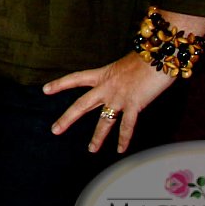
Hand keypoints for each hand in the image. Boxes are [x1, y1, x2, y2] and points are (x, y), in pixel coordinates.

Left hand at [45, 53, 176, 153]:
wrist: (159, 55)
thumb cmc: (145, 58)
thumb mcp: (124, 65)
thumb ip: (118, 77)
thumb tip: (120, 85)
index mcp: (102, 74)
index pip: (75, 78)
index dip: (60, 84)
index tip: (45, 90)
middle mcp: (106, 87)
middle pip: (81, 105)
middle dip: (67, 119)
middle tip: (55, 130)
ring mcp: (119, 97)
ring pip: (103, 121)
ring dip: (97, 137)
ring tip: (91, 150)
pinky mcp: (134, 104)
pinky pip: (126, 126)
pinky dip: (123, 139)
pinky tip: (120, 150)